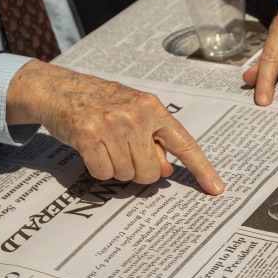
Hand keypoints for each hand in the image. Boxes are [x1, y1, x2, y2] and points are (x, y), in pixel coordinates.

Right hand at [6, 61, 224, 193]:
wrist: (59, 89)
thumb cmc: (101, 102)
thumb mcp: (134, 112)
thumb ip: (154, 139)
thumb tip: (167, 170)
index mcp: (153, 109)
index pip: (185, 144)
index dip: (202, 169)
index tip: (217, 189)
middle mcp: (136, 116)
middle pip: (151, 172)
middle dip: (138, 171)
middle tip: (123, 153)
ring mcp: (112, 126)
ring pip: (127, 175)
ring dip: (116, 169)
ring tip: (105, 146)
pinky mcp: (88, 137)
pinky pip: (104, 173)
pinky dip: (98, 168)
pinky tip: (92, 149)